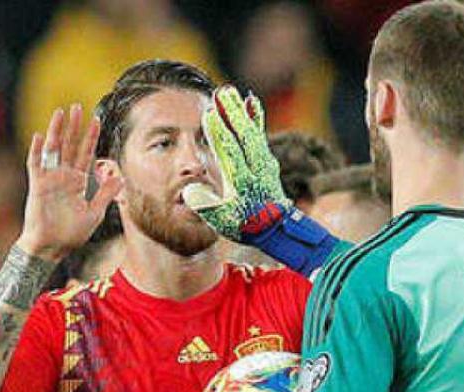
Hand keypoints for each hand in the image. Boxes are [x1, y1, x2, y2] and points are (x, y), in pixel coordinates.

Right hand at [15, 104, 121, 259]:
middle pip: (70, 146)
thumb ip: (105, 193)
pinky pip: (36, 165)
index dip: (90, 137)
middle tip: (77, 107)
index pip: (85, 153)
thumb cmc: (70, 234)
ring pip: (54, 149)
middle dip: (74, 127)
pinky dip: (37, 151)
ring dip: (57, 131)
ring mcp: (50, 179)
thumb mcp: (94, 213)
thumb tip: (120, 176)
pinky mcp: (37, 186)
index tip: (96, 120)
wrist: (51, 247)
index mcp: (78, 181)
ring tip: (60, 113)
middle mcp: (64, 176)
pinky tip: (40, 136)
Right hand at [182, 86, 288, 241]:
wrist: (275, 228)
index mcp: (241, 184)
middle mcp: (256, 169)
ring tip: (229, 91)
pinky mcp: (266, 157)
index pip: (230, 153)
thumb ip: (204, 204)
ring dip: (240, 110)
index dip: (219, 134)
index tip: (210, 114)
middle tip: (221, 93)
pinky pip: (259, 133)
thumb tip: (188, 190)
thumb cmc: (243, 224)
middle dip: (232, 113)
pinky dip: (254, 116)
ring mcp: (263, 162)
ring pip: (252, 131)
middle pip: (243, 136)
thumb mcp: (220, 220)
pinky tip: (251, 100)